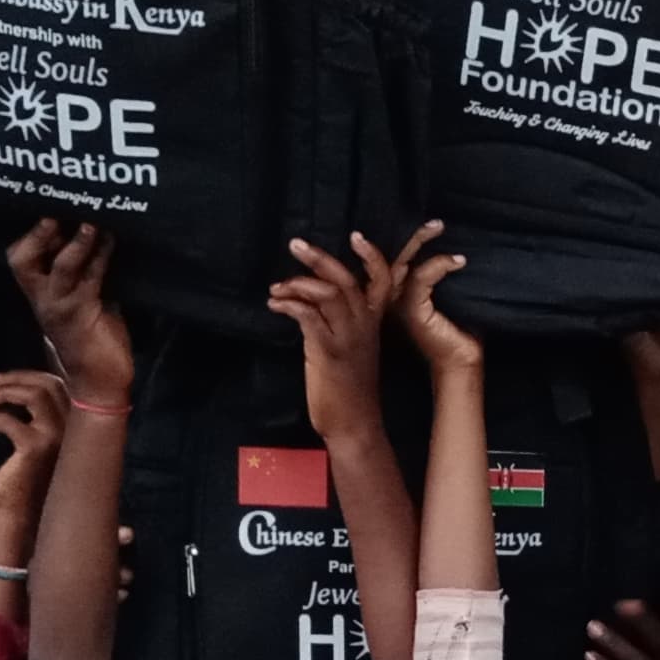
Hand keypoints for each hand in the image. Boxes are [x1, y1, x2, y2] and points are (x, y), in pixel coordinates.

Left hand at [0, 371, 68, 533]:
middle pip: (48, 384)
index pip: (56, 383)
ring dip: (5, 392)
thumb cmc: (23, 469)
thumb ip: (34, 411)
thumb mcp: (33, 433)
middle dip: (16, 378)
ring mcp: (55, 435)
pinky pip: (8, 420)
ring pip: (34, 395)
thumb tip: (10, 382)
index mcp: (71, 421)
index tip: (4, 378)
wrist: (20, 505)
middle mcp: (71, 426)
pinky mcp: (35, 447)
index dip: (29, 374)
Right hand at [7, 220, 130, 403]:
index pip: (21, 260)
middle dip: (38, 235)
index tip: (48, 211)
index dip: (31, 237)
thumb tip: (99, 241)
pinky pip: (89, 279)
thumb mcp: (87, 302)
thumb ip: (85, 276)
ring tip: (92, 222)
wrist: (99, 382)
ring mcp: (59, 307)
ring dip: (77, 242)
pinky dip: (100, 258)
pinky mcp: (82, 314)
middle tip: (55, 213)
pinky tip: (110, 243)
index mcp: (40, 295)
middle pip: (22, 261)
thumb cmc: (95, 341)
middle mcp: (42, 299)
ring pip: (59, 267)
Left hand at [271, 227, 436, 441]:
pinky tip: (276, 305)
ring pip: (329, 294)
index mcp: (373, 323)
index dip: (372, 256)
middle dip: (320, 258)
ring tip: (277, 286)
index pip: (383, 281)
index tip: (355, 235)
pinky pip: (308, 316)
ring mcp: (347, 338)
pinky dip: (290, 304)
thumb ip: (339, 323)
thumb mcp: (351, 349)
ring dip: (299, 282)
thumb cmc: (350, 388)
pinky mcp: (328, 352)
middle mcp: (363, 326)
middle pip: (347, 280)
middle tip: (296, 244)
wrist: (354, 424)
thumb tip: (311, 300)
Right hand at [391, 227, 480, 373]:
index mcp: (402, 290)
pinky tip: (457, 261)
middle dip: (413, 234)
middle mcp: (396, 295)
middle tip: (436, 222)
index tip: (427, 222)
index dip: (405, 237)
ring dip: (420, 241)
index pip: (398, 256)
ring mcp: (401, 304)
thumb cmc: (461, 328)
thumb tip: (456, 242)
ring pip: (402, 263)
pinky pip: (420, 280)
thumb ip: (444, 271)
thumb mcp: (452, 292)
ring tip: (439, 226)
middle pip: (396, 254)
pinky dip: (438, 266)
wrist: (463, 359)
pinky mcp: (413, 312)